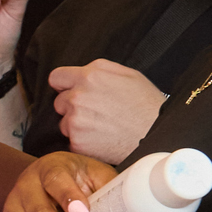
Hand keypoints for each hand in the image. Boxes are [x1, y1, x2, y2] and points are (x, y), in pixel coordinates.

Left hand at [48, 60, 166, 163]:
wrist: (155, 135)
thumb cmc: (146, 104)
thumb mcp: (127, 74)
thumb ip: (99, 69)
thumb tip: (81, 72)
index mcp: (89, 77)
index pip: (56, 77)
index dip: (64, 84)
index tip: (70, 90)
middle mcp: (77, 97)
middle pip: (59, 102)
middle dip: (72, 106)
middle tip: (95, 112)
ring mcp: (75, 121)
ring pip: (64, 123)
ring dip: (76, 125)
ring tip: (101, 127)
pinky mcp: (77, 143)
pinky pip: (72, 141)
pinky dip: (83, 142)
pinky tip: (101, 139)